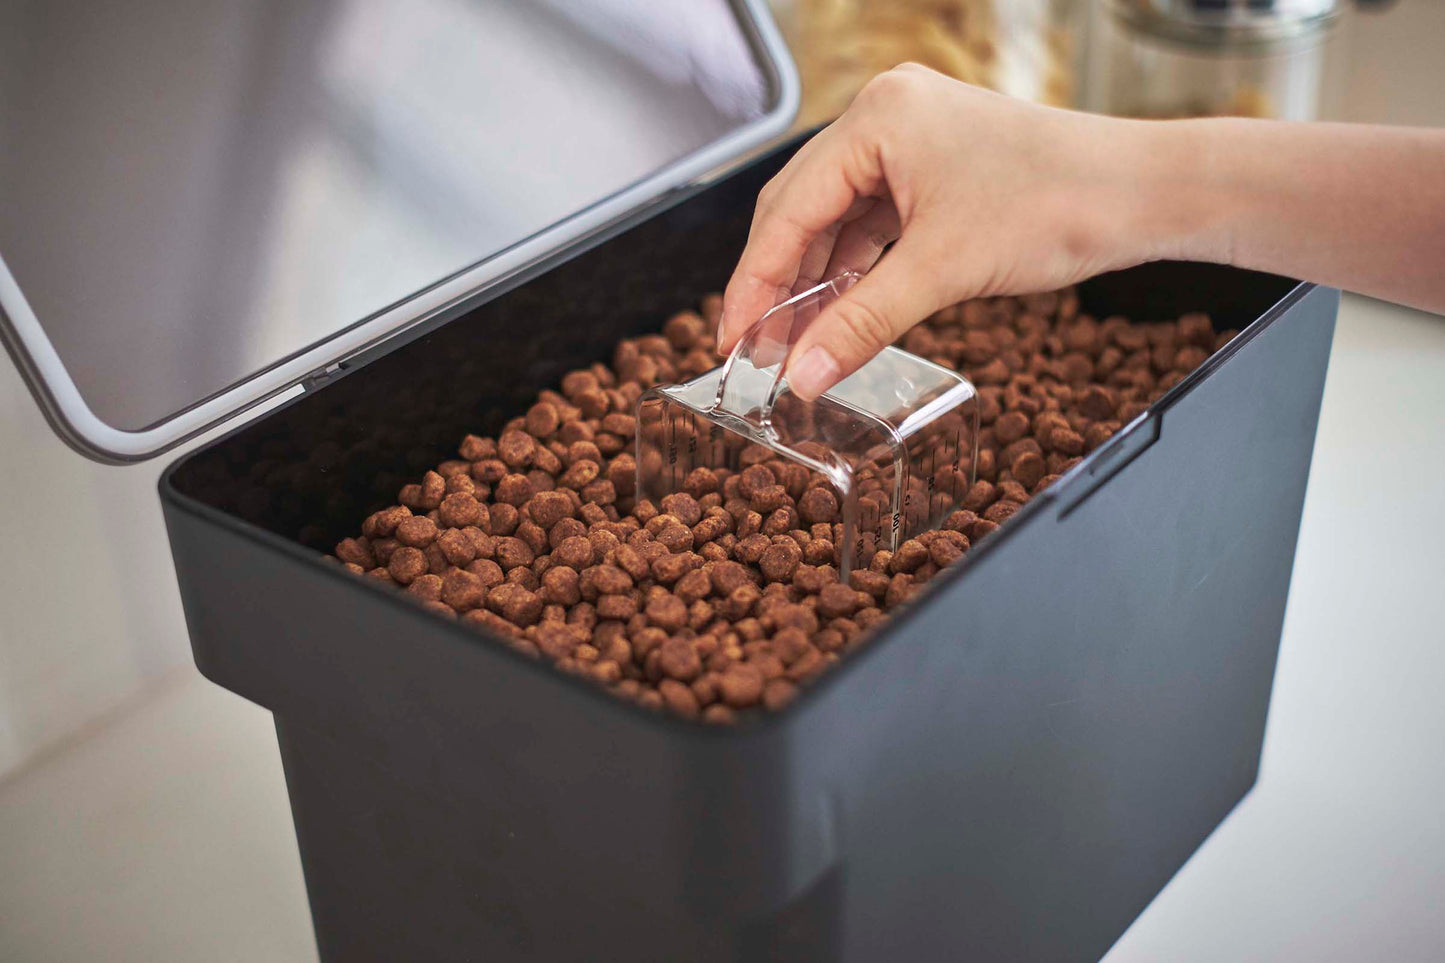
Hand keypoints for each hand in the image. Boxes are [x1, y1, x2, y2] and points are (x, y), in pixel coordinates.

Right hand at [718, 64, 1187, 399]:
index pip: (787, 208)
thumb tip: (802, 375)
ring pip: (836, 219)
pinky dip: (854, 269)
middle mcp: (886, 116)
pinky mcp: (934, 168)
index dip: (753, 281)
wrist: (1140, 193)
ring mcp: (911, 139)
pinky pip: (873, 222)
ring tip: (793, 342)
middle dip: (777, 283)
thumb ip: (861, 324)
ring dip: (815, 281)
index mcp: (878, 117)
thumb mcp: (942, 271)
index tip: (732, 337)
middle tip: (754, 348)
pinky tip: (838, 312)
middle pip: (801, 209)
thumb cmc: (1059, 202)